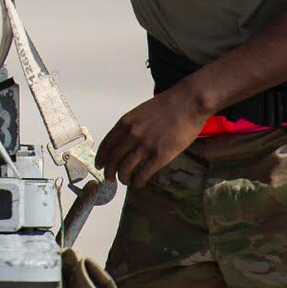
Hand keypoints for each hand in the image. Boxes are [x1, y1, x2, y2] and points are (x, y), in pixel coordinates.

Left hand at [95, 88, 212, 187]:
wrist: (187, 103)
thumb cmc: (167, 105)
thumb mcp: (141, 112)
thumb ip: (131, 126)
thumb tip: (126, 141)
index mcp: (125, 123)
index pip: (107, 144)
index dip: (101, 157)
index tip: (99, 165)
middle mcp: (131, 135)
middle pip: (113, 158)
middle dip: (109, 171)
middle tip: (109, 178)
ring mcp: (145, 146)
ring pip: (126, 168)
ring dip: (123, 178)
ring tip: (125, 181)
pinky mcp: (160, 155)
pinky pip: (144, 173)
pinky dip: (138, 181)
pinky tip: (139, 183)